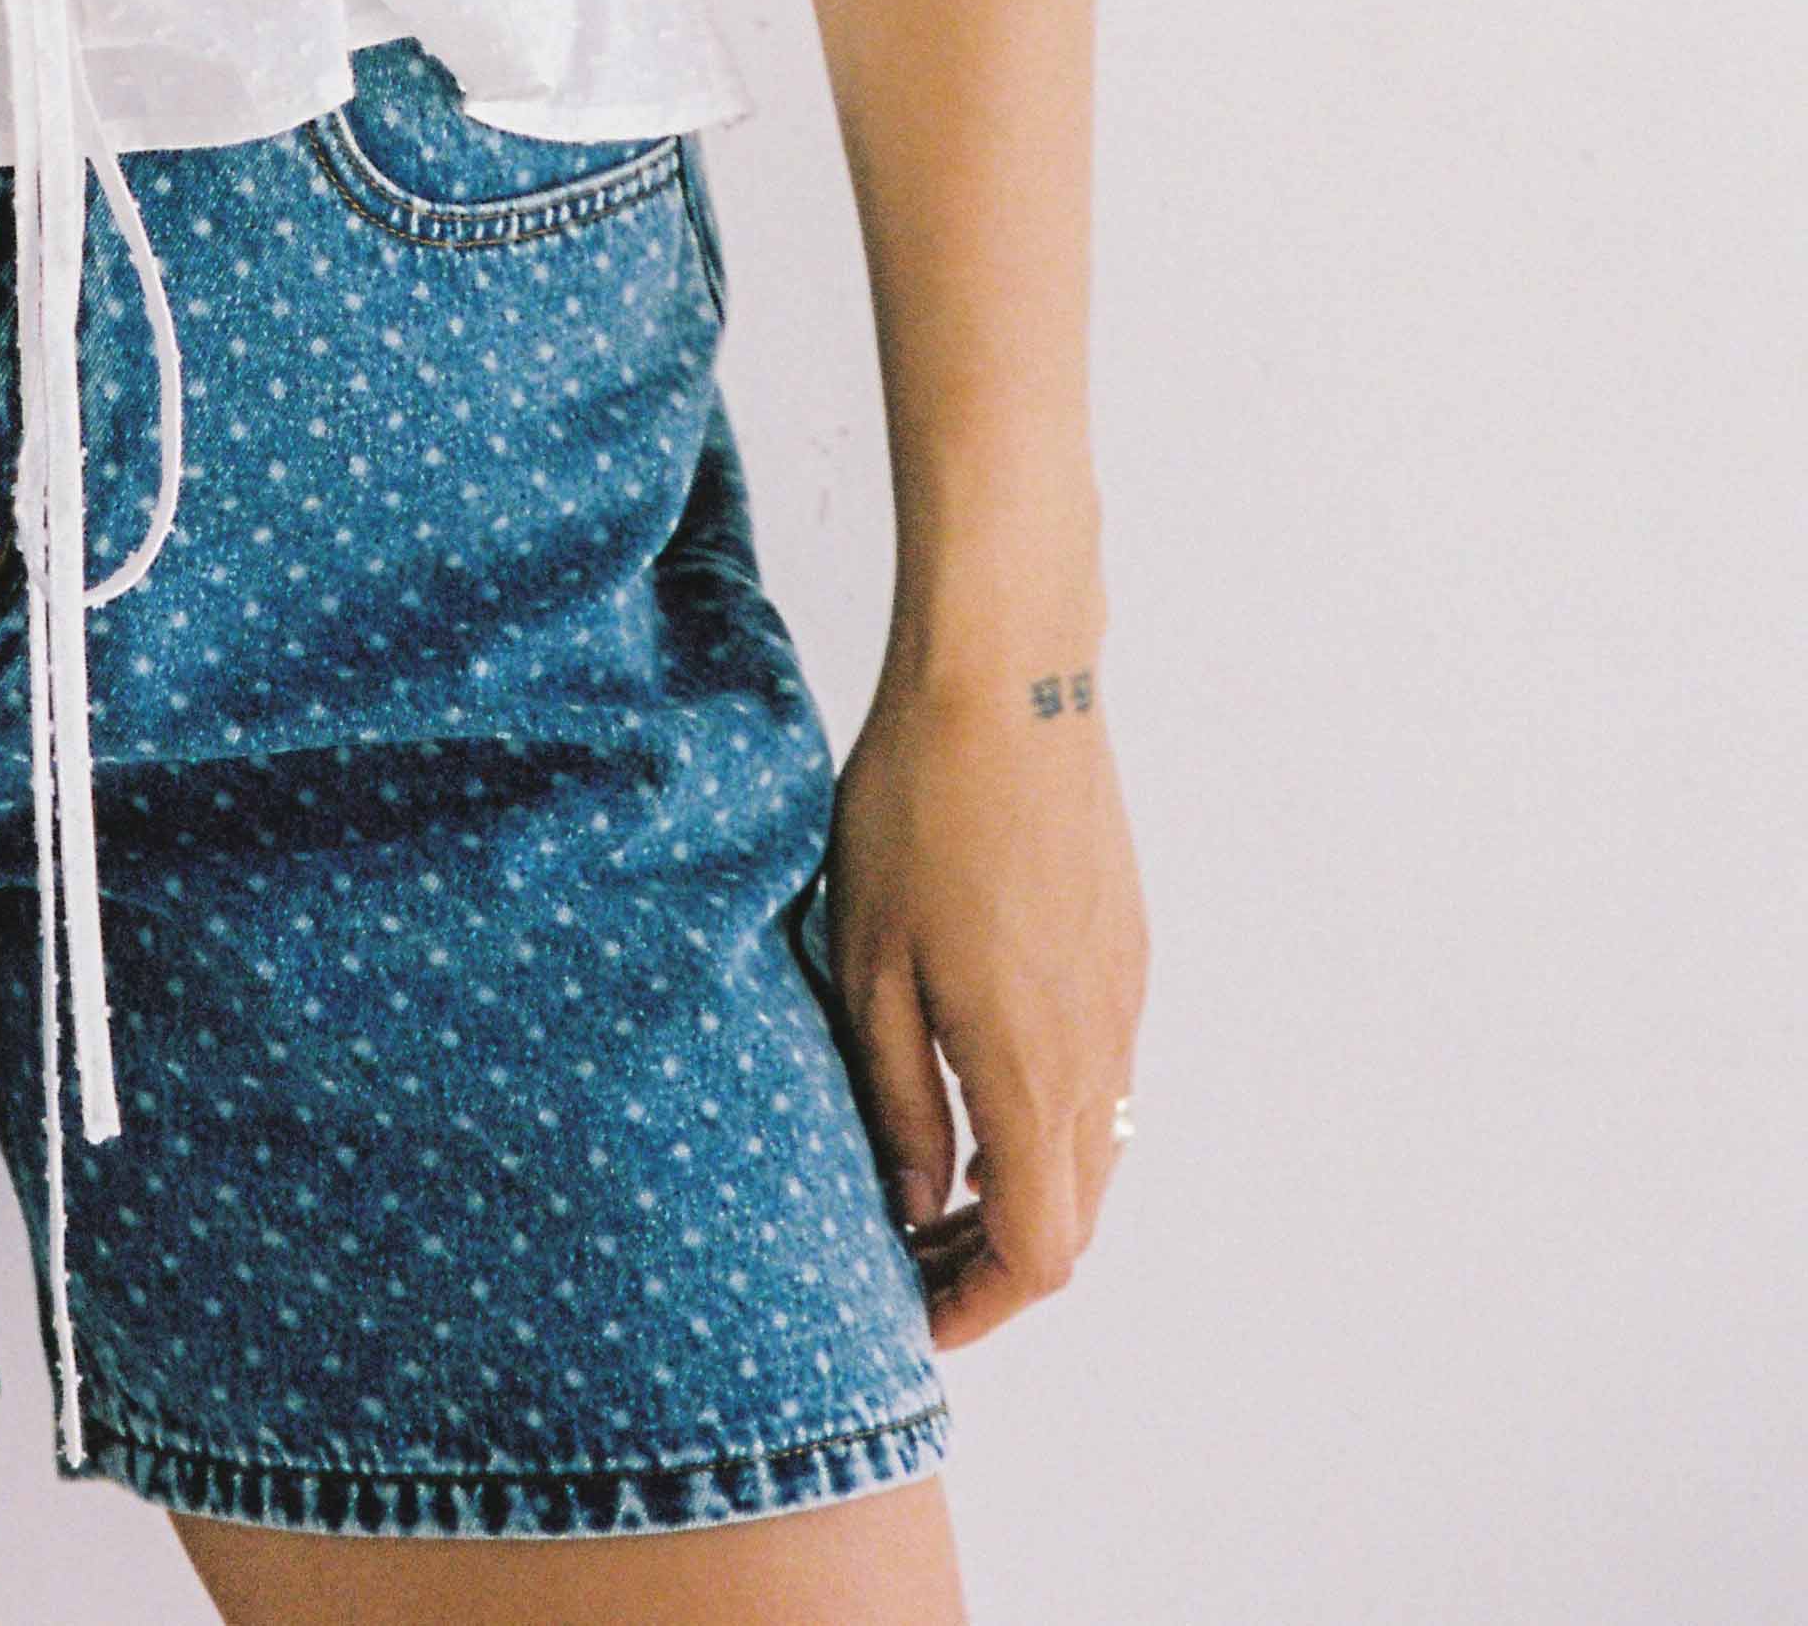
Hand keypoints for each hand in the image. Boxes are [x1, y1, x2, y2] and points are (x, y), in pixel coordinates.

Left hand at [822, 645, 1145, 1348]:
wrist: (1009, 684)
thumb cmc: (919, 811)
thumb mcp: (870, 965)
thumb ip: (899, 1099)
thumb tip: (914, 1204)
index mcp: (1033, 1072)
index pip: (1037, 1253)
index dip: (977, 1305)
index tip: (913, 1312)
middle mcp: (1100, 1053)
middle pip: (1071, 1217)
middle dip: (992, 1260)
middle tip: (908, 1257)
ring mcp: (1123, 999)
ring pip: (1093, 1150)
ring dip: (1025, 1189)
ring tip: (934, 1182)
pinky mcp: (1125, 951)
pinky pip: (1102, 1076)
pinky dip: (1048, 1120)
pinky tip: (979, 1084)